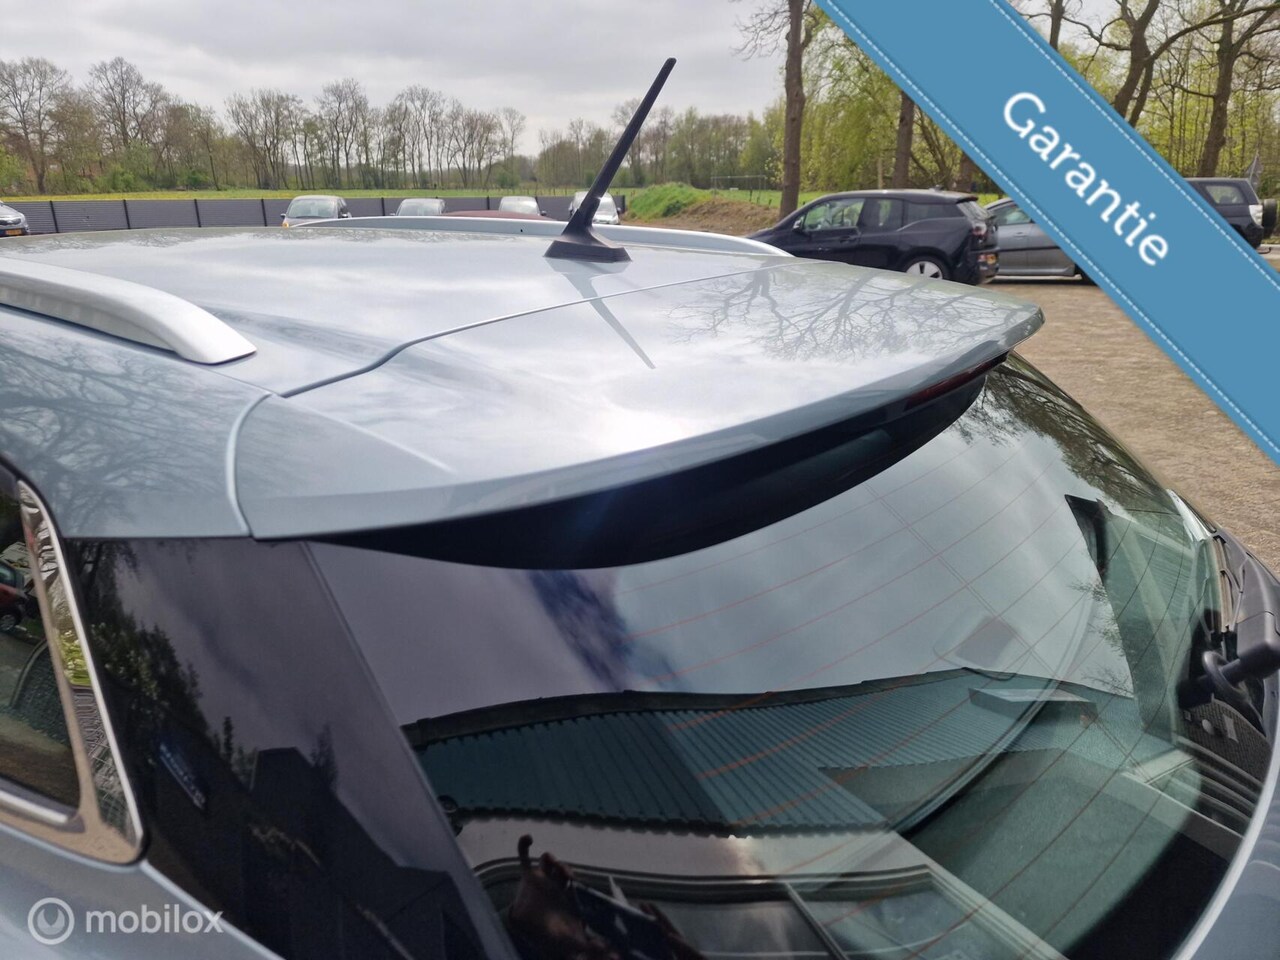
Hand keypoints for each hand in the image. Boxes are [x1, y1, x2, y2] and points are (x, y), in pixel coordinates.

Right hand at [507, 835, 618, 959]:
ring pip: (546, 860)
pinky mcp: (527, 875)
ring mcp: (542, 878)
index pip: (571, 881)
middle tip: (562, 872)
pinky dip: (524, 844)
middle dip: (562, 867)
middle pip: (560, 868)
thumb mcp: (572, 941)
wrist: (531, 929)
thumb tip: (614, 957)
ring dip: (549, 857)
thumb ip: (589, 947)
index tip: (571, 880)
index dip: (571, 877)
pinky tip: (529, 837)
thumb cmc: (554, 934)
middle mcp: (556, 883)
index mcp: (566, 894)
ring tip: (549, 860)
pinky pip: (524, 855)